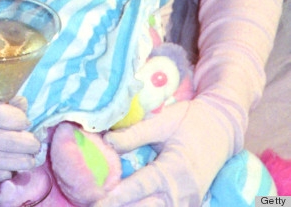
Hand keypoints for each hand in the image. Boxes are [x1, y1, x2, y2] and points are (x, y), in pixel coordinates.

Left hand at [93, 97, 232, 206]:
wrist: (222, 128)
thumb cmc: (190, 121)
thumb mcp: (163, 122)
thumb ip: (135, 134)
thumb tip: (106, 141)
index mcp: (175, 170)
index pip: (142, 187)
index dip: (119, 195)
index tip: (100, 200)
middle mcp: (182, 194)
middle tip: (96, 205)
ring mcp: (187, 204)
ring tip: (107, 206)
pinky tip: (127, 205)